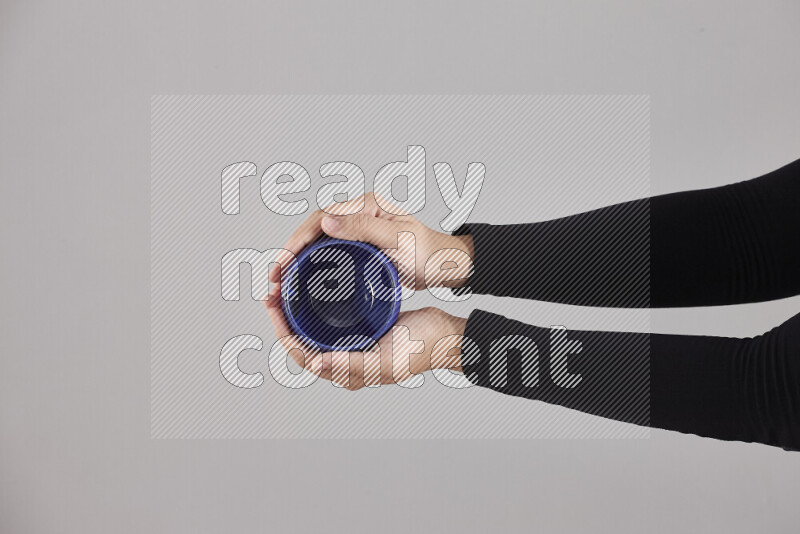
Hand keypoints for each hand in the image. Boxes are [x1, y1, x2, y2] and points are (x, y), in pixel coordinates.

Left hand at [265, 288, 466, 389]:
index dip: (284, 333)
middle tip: (272, 292)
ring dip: (296, 311)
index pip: (303, 356)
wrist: (445, 333)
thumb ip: (353, 365)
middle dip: (283, 319)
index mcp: (347, 372)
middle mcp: (345, 360)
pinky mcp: (361, 328)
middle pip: (302, 342)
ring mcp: (352, 344)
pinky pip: (330, 319)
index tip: (274, 308)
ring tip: (284, 289)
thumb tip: (316, 365)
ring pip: (313, 330)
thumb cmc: (422, 349)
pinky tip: (311, 288)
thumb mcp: (387, 360)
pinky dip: (315, 305)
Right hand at [269, 192, 473, 290]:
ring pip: (318, 242)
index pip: (322, 216)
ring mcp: (359, 230)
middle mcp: (359, 213)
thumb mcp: (398, 239)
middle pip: (314, 228)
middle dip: (291, 251)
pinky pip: (329, 253)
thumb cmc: (428, 252)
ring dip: (297, 260)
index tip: (284, 259)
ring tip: (282, 282)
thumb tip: (325, 220)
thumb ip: (364, 228)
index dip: (298, 237)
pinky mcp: (359, 246)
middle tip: (276, 276)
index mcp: (367, 205)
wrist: (445, 266)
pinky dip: (312, 266)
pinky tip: (302, 281)